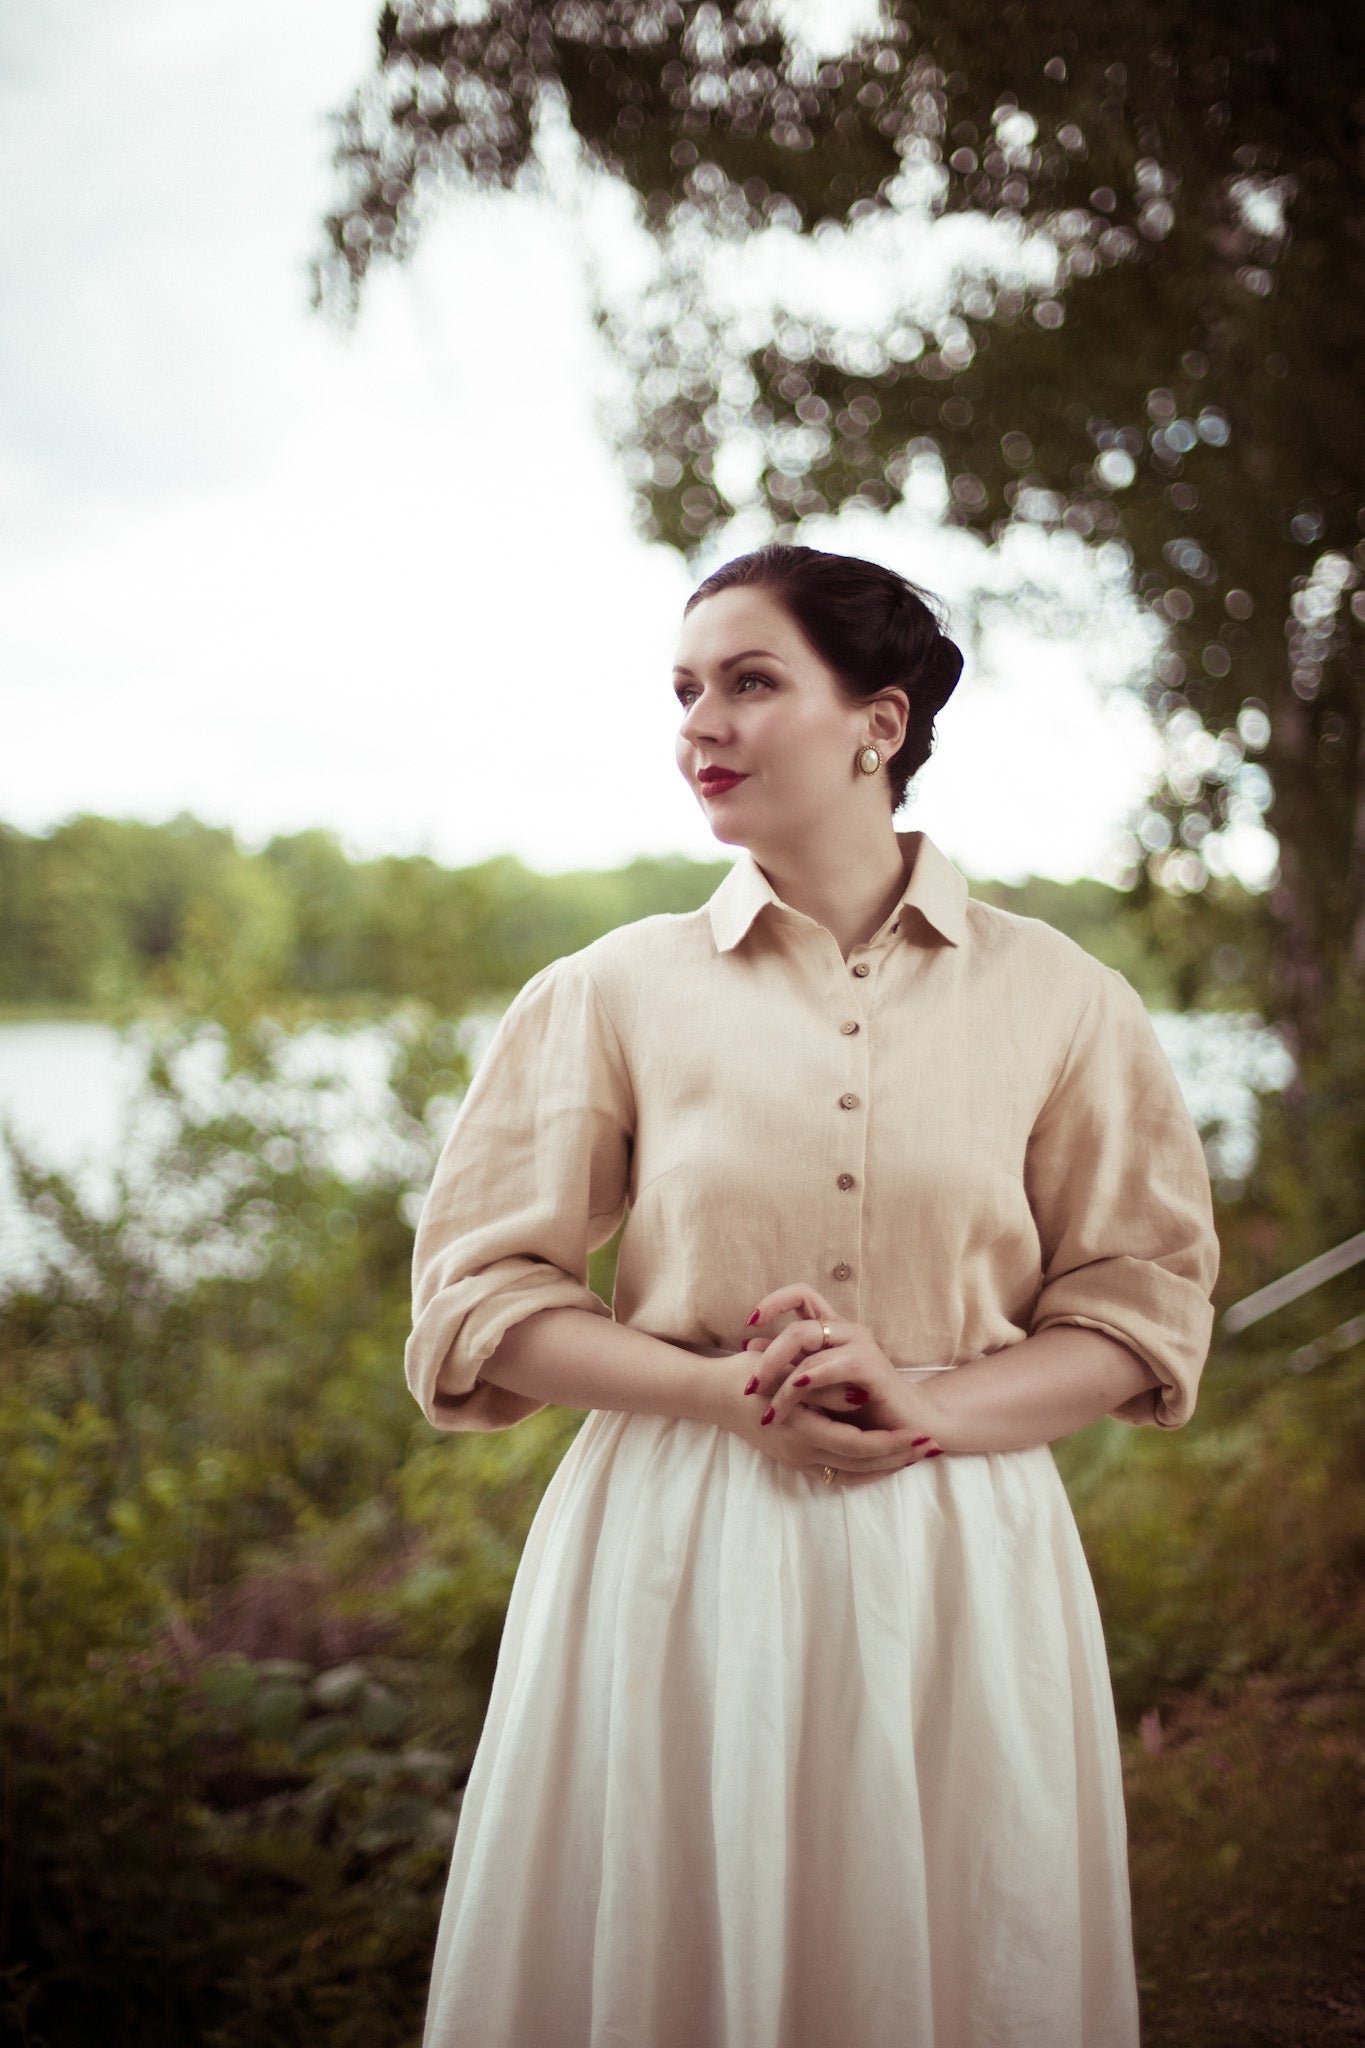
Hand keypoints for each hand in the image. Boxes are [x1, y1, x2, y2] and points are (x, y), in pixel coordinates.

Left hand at [734, 1282, 944, 1474]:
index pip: (801, 1294)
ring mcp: (861, 1345)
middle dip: (768, 1357)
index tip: (749, 1324)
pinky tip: (794, 1393)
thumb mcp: (816, 1385)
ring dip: (781, 1377)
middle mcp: (847, 1330)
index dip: (773, 1302)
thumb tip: (750, 1346)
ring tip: (768, 1409)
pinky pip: (829, 1365)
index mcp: (834, 1330)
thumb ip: (789, 1364)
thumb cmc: (860, 1408)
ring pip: (808, 1343)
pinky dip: (807, 1379)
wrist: (905, 1429)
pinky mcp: (870, 1365)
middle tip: (750, 1386)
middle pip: (797, 1326)